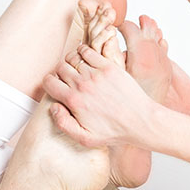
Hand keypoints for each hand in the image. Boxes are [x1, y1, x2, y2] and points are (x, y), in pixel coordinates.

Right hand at [42, 40, 161, 148]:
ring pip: (72, 58)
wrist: (140, 121)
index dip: (50, 84)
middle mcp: (83, 85)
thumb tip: (53, 107)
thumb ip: (64, 124)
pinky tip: (86, 59)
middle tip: (67, 78)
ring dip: (71, 62)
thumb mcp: (86, 138)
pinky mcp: (109, 67)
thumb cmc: (114, 131)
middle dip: (60, 72)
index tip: (57, 87)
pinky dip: (83, 51)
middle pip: (60, 68)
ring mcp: (96, 74)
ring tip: (77, 69)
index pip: (49, 82)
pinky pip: (88, 51)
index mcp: (74, 101)